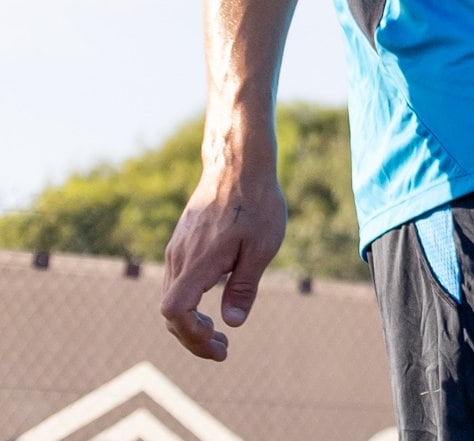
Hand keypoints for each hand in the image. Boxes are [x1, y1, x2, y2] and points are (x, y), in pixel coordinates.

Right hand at [157, 146, 284, 360]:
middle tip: (223, 350)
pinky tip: (213, 305)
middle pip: (170, 312)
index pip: (175, 311)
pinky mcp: (181, 244)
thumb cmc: (257, 203)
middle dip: (193, 338)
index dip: (192, 335)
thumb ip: (244, 286)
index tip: (220, 344)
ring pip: (172, 298)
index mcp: (197, 262)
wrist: (238, 164)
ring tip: (221, 335)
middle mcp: (179, 258)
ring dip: (191, 322)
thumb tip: (232, 324)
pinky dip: (189, 303)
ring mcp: (177, 250)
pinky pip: (177, 282)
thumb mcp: (262, 247)